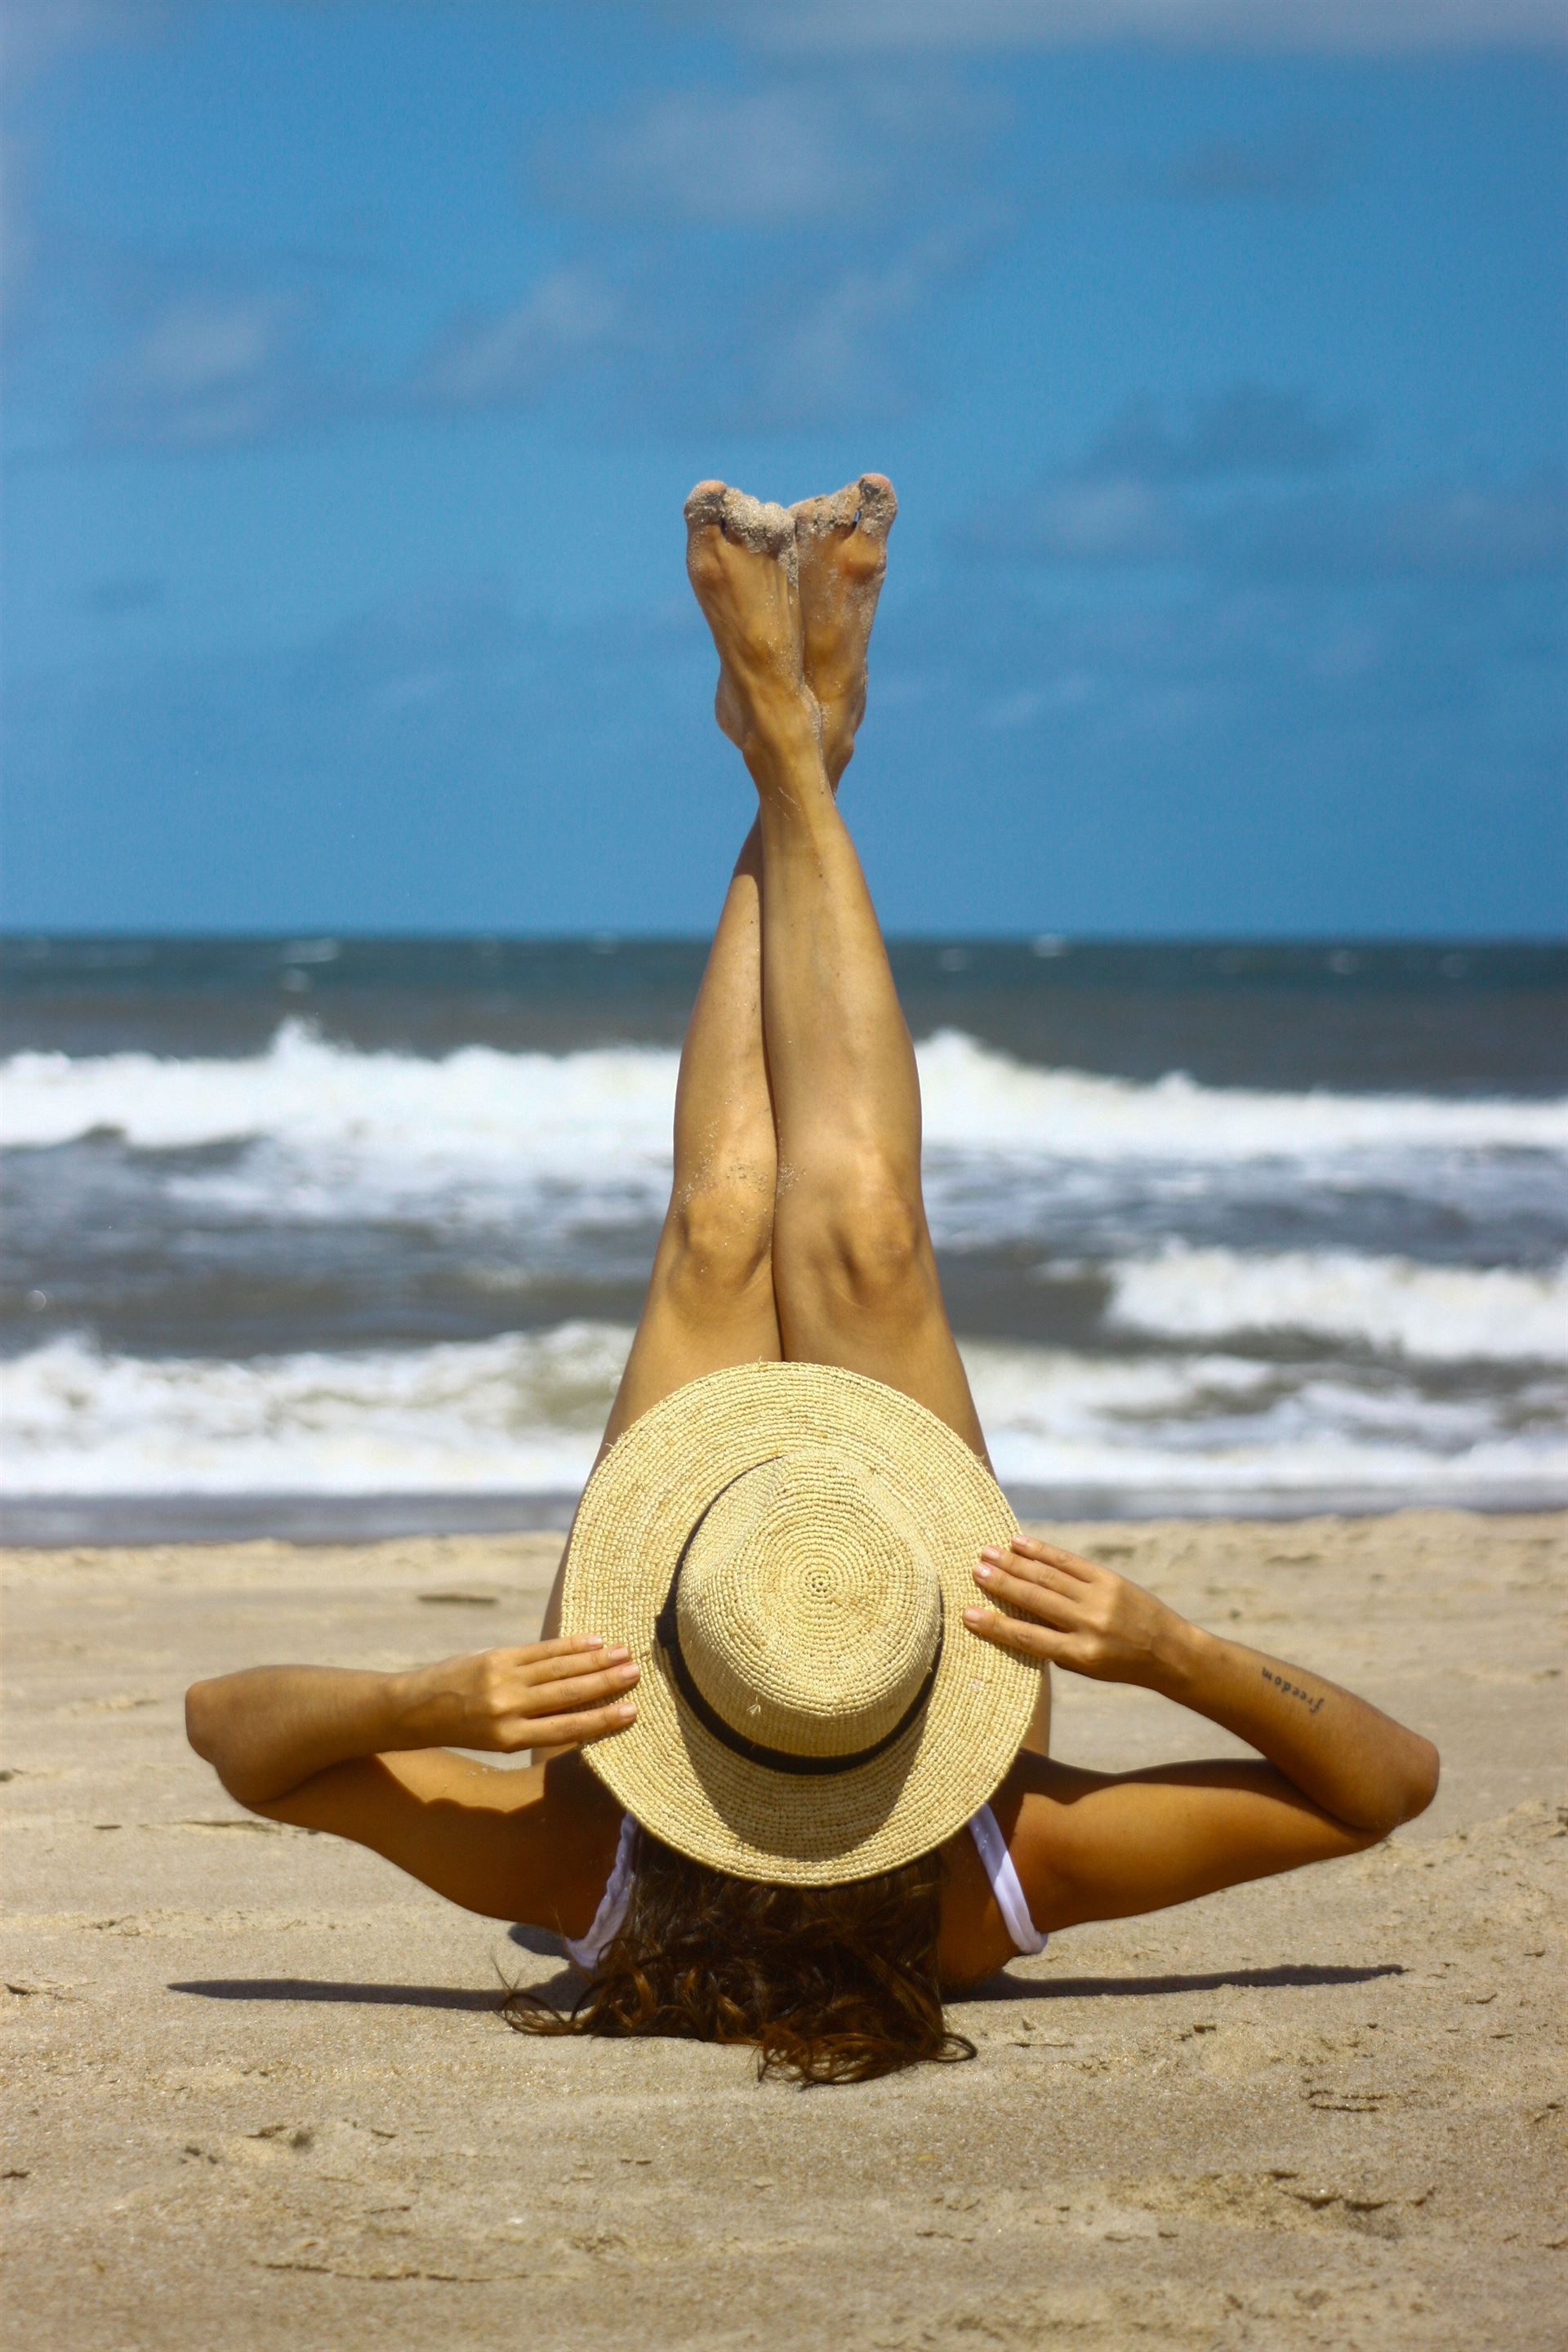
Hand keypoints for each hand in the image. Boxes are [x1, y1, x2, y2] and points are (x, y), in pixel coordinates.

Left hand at [394, 1636, 638, 1753]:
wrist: (414, 1709)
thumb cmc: (461, 1729)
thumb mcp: (496, 1740)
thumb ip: (534, 1725)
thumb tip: (580, 1710)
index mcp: (510, 1739)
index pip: (567, 1727)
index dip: (602, 1719)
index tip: (632, 1711)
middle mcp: (509, 1709)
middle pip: (568, 1693)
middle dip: (605, 1682)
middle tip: (636, 1673)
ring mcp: (502, 1679)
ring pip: (558, 1668)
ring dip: (595, 1659)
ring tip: (623, 1653)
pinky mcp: (496, 1657)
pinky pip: (540, 1650)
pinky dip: (568, 1645)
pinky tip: (592, 1640)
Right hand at [962, 1538, 1188, 1686]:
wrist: (1169, 1651)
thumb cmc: (1120, 1664)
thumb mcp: (1087, 1667)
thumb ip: (1054, 1646)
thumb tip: (1014, 1617)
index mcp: (1080, 1655)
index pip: (1028, 1637)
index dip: (995, 1626)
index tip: (967, 1614)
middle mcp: (1089, 1625)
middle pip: (1034, 1599)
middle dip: (1001, 1584)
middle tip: (974, 1571)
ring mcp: (1100, 1598)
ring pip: (1048, 1576)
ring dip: (1014, 1563)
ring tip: (987, 1553)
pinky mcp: (1109, 1579)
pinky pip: (1068, 1562)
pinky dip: (1042, 1551)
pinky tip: (1020, 1543)